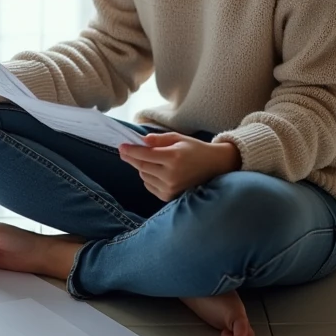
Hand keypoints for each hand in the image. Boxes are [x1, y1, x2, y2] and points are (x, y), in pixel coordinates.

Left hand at [119, 133, 240, 200]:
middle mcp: (171, 175)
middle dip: (132, 158)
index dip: (130, 151)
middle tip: (125, 151)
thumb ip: (159, 139)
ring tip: (153, 161)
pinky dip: (148, 177)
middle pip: (141, 166)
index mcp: (173, 158)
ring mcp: (170, 187)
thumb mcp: (178, 138)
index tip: (121, 147)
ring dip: (142, 167)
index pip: (144, 155)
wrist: (214, 167)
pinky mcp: (169, 196)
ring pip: (144, 176)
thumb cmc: (195, 150)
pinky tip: (157, 171)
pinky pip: (149, 185)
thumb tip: (141, 141)